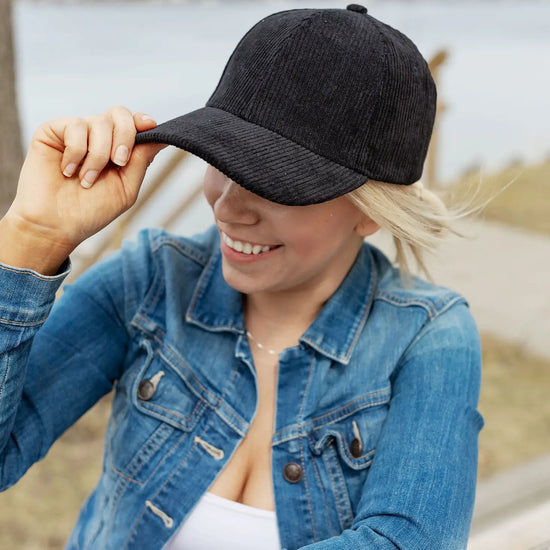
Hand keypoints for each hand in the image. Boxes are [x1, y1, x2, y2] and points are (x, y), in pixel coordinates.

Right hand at [1, 106, 165, 272]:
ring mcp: (76, 133)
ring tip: (87, 180)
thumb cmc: (90, 211)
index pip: (133, 122)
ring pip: (99, 122)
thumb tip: (161, 137)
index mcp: (116, 149)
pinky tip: (68, 171)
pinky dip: (76, 152)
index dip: (141, 121)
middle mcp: (97, 137)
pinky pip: (75, 126)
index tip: (150, 126)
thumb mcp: (126, 188)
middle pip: (119, 114)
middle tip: (118, 162)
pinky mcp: (53, 131)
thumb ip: (141, 160)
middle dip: (125, 136)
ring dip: (98, 155)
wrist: (55, 225)